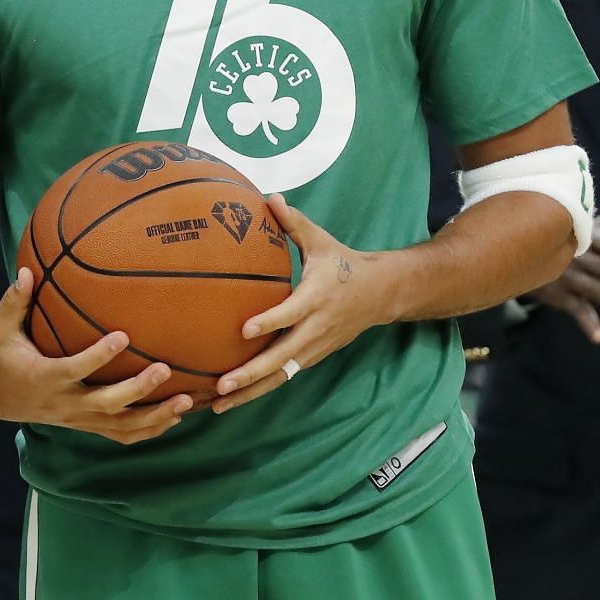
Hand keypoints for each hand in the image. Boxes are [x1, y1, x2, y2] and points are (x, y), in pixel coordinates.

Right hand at [0, 268, 192, 444]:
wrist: (0, 396)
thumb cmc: (3, 354)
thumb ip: (13, 301)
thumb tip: (27, 272)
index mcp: (45, 378)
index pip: (75, 369)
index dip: (99, 356)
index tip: (123, 336)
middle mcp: (65, 404)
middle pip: (106, 404)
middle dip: (137, 390)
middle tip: (164, 369)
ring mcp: (79, 419)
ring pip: (121, 426)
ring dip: (155, 417)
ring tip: (185, 401)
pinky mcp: (88, 425)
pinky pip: (122, 435)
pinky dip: (150, 430)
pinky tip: (176, 417)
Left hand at [211, 194, 393, 413]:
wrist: (381, 293)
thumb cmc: (343, 263)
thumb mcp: (321, 240)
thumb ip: (293, 222)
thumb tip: (269, 196)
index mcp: (317, 297)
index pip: (291, 313)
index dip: (269, 322)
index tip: (243, 330)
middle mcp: (315, 328)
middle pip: (282, 358)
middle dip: (251, 374)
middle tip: (221, 384)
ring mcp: (314, 348)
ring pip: (280, 376)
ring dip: (250, 392)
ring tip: (217, 403)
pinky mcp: (311, 358)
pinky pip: (283, 378)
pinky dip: (258, 390)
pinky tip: (231, 399)